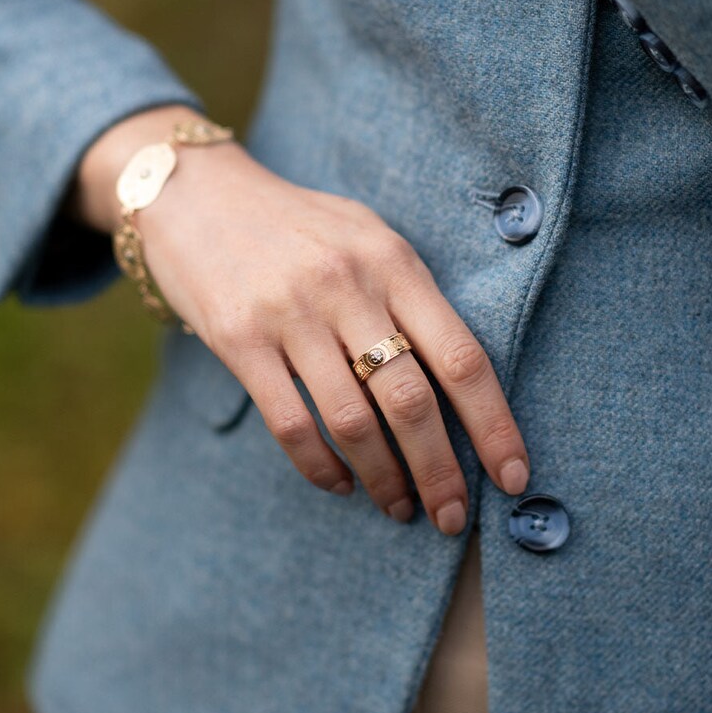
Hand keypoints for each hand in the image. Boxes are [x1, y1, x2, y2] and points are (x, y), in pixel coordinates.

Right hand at [70, 106, 530, 534]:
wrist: (197, 194)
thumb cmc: (298, 224)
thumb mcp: (367, 236)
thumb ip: (410, 295)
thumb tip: (454, 378)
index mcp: (393, 262)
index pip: (462, 358)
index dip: (494, 426)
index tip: (514, 477)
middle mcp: (348, 287)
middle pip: (411, 401)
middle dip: (441, 472)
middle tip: (453, 518)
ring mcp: (291, 314)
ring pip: (353, 422)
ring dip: (383, 479)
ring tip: (400, 508)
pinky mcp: (239, 339)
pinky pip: (290, 423)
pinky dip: (319, 466)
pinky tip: (338, 484)